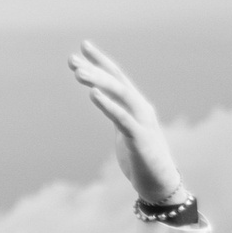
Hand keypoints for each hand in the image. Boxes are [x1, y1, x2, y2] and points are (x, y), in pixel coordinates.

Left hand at [67, 42, 185, 204]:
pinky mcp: (141, 139)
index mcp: (136, 106)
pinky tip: (93, 95)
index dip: (101, 60)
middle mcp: (141, 109)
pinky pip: (123, 118)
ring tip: (78, 73)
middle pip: (117, 81)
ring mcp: (143, 122)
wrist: (160, 186)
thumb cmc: (142, 158)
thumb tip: (103, 99)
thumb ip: (117, 112)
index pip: (117, 77)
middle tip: (71, 60)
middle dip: (94, 68)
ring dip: (98, 81)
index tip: (83, 46)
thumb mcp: (126, 130)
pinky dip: (108, 105)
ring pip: (120, 94)